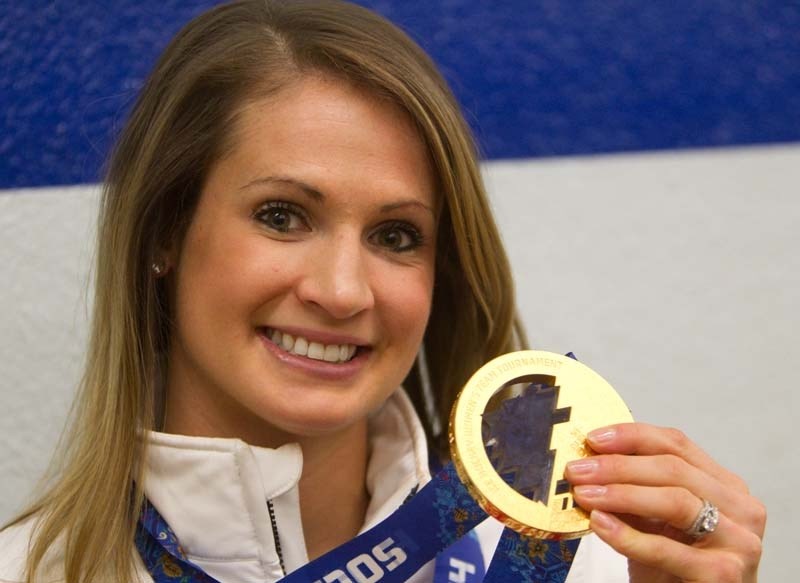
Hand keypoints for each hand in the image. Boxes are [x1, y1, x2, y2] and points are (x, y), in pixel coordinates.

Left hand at [565, 423, 764, 582]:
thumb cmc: (673, 570)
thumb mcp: (653, 521)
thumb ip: (634, 490)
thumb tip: (590, 461)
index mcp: (725, 486)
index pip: (676, 445)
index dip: (632, 436)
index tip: (593, 439)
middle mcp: (741, 508)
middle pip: (674, 469)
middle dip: (618, 466)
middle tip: (578, 469)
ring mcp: (739, 542)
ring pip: (676, 501)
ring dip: (622, 494)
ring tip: (584, 494)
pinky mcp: (725, 575)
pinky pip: (667, 548)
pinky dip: (628, 536)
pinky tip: (600, 524)